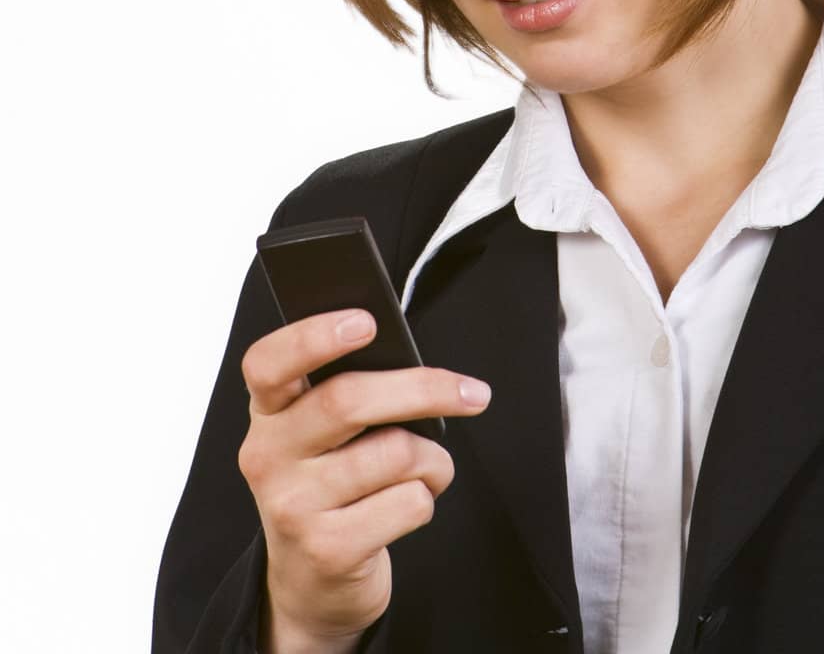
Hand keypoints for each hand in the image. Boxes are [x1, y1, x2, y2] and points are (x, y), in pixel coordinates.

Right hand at [238, 307, 491, 652]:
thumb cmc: (332, 484)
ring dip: (433, 458)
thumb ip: (346, 392)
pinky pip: (408, 502)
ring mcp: (293, 507)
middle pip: (348, 400)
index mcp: (268, 413)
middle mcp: (268, 456)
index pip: (268, 364)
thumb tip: (410, 361)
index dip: (313, 336)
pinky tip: (408, 505)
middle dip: (423, 389)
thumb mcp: (321, 435)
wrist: (312, 583)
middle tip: (472, 393)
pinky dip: (427, 497)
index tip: (366, 321)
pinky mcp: (328, 549)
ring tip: (428, 468)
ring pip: (393, 453)